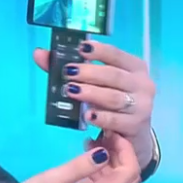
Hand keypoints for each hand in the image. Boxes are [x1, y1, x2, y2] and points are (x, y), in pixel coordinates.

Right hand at [0, 135, 139, 182]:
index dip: (125, 149)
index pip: (129, 172)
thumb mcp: (50, 182)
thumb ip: (79, 167)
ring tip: (94, 147)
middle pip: (129, 181)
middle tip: (102, 137)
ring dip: (114, 166)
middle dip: (122, 155)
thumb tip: (103, 152)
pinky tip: (89, 167)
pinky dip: (106, 178)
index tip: (110, 133)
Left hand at [34, 41, 156, 167]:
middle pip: (113, 75)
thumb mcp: (96, 83)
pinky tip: (87, 115)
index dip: (99, 50)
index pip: (116, 54)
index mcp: (134, 67)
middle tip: (68, 73)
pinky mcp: (135, 126)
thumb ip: (70, 67)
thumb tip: (39, 53)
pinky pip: (115, 120)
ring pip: (113, 97)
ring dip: (92, 94)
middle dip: (89, 73)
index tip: (81, 48)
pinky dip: (101, 117)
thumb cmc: (112, 102)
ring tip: (72, 91)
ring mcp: (141, 106)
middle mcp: (142, 84)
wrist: (132, 134)